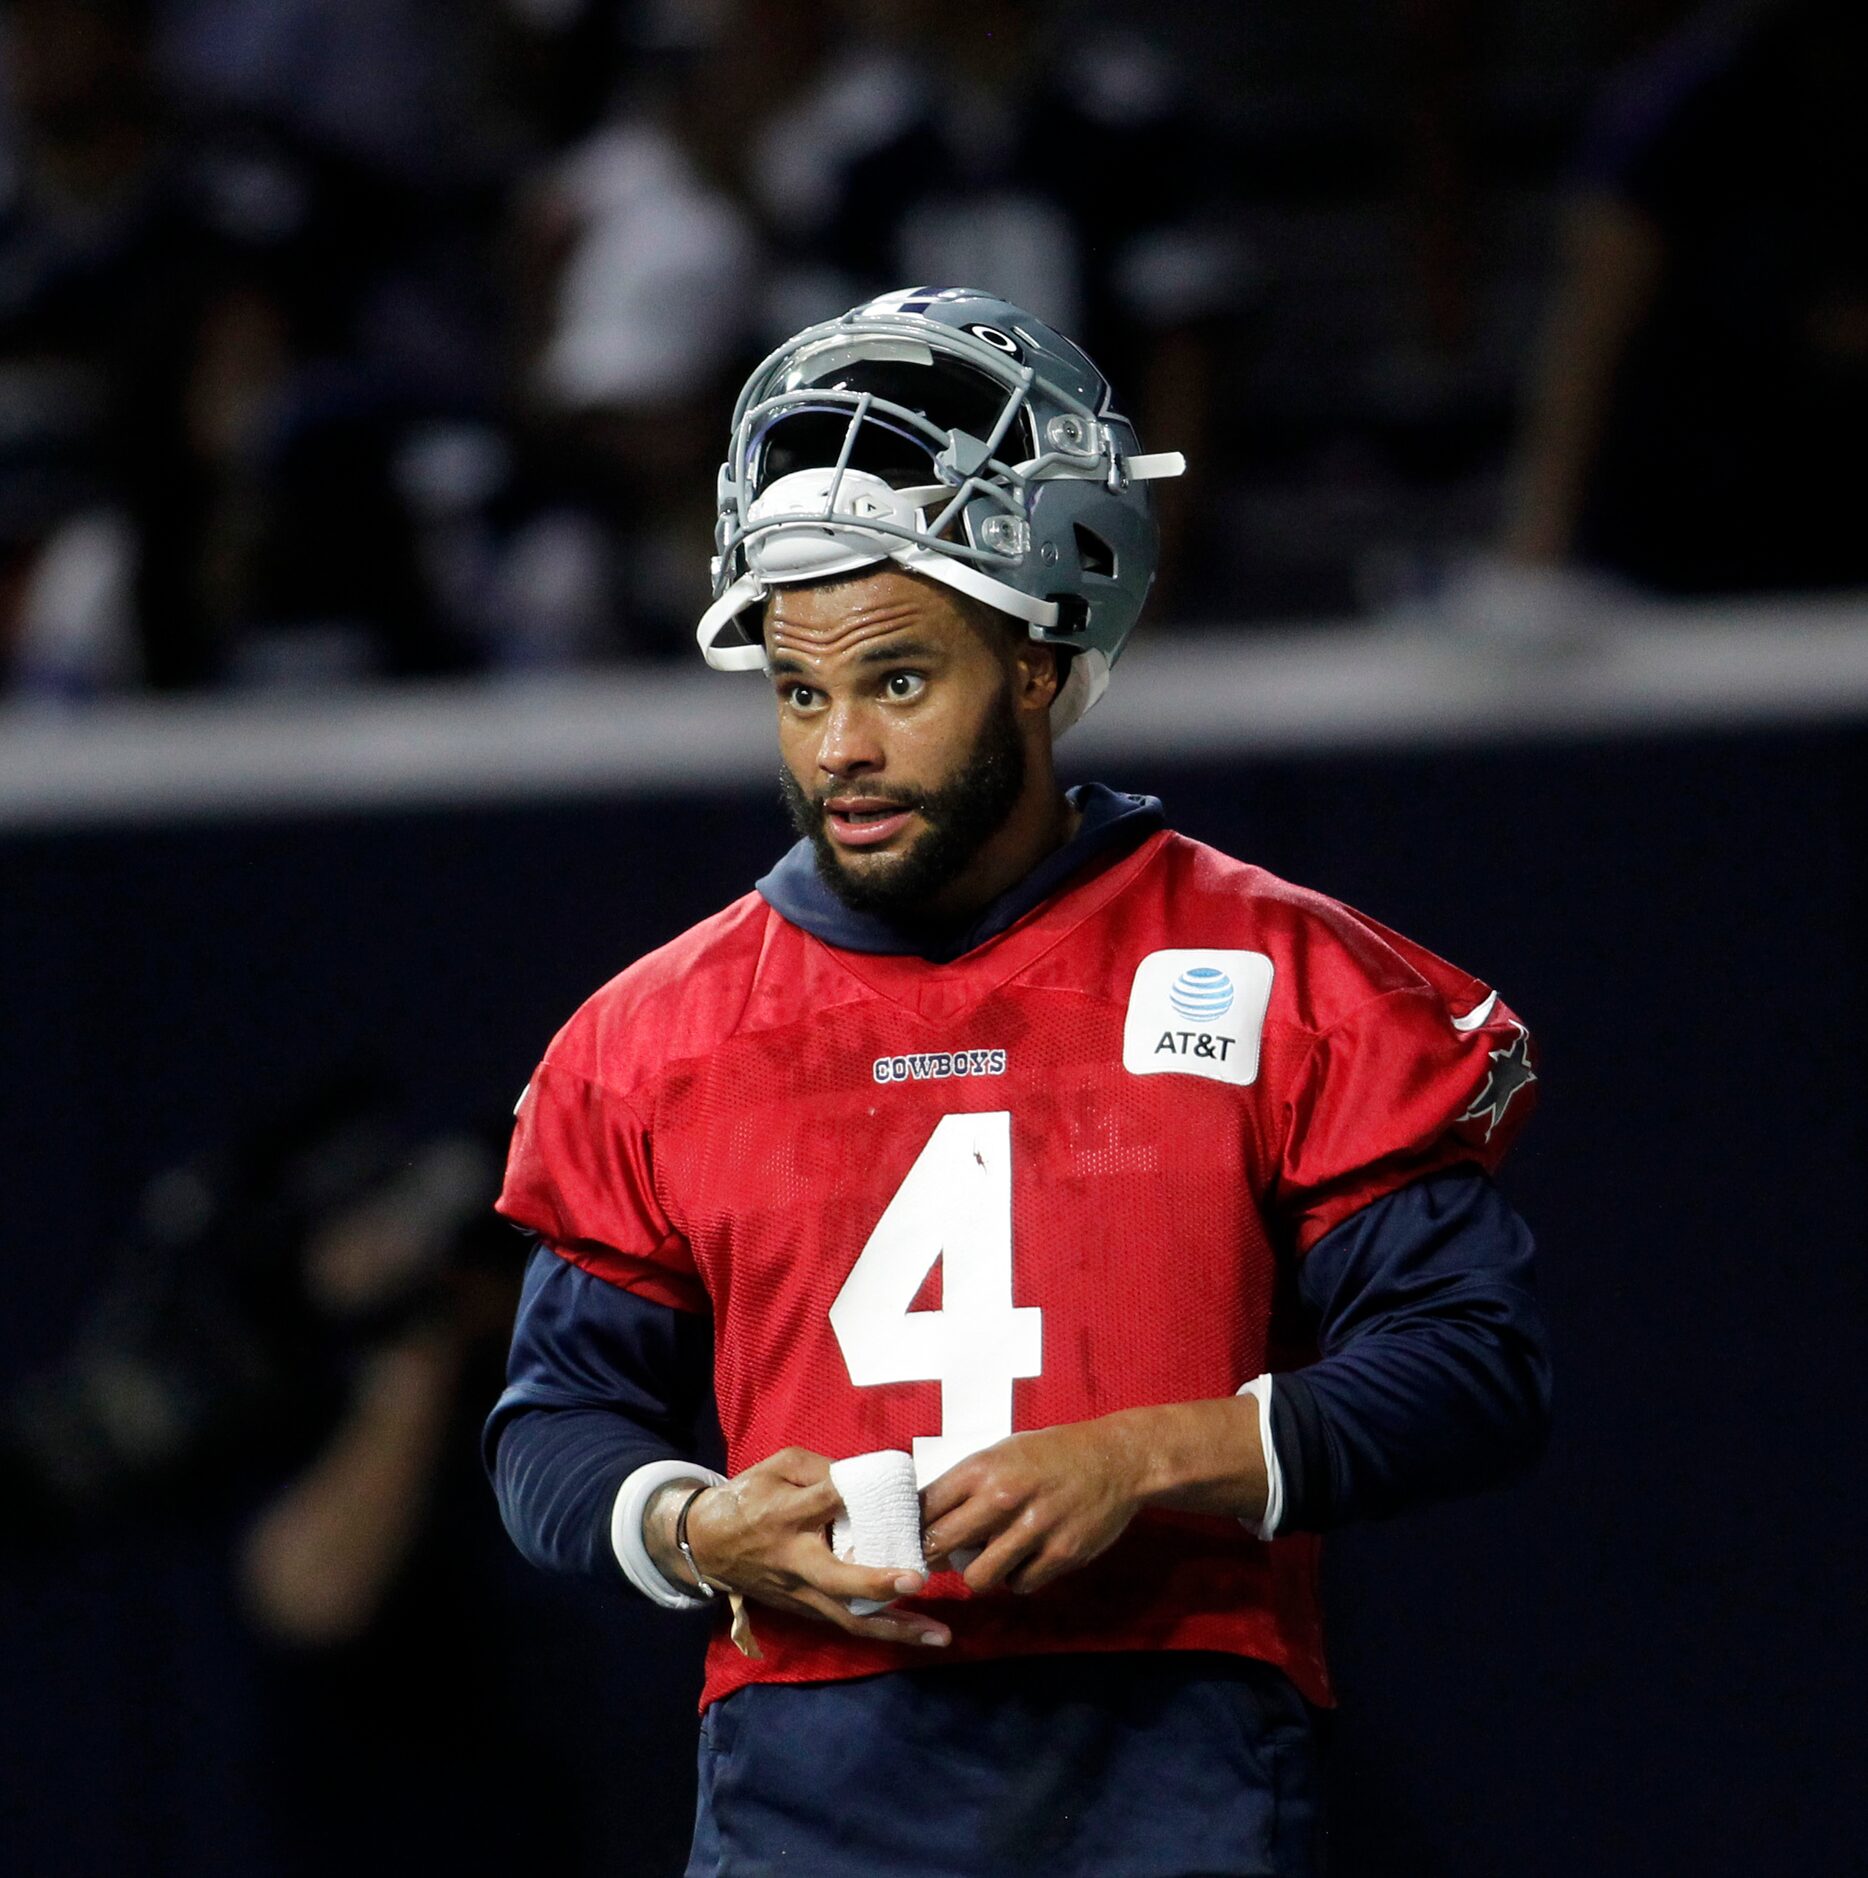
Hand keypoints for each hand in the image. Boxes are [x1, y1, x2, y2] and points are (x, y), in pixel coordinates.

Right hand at [664, 1448, 950, 1647]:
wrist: (707, 1545)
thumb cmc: (748, 1498)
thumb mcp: (777, 1467)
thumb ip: (820, 1468)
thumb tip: (867, 1478)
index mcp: (787, 1515)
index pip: (824, 1503)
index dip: (855, 1496)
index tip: (897, 1487)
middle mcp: (796, 1559)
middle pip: (837, 1579)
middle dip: (876, 1583)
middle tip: (916, 1580)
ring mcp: (801, 1593)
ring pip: (849, 1618)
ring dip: (895, 1629)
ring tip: (938, 1635)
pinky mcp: (805, 1610)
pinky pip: (846, 1623)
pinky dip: (881, 1629)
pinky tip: (916, 1634)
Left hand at [920, 1420, 1148, 1596]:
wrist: (1116, 1459)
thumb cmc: (1052, 1454)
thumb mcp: (1002, 1453)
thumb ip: (966, 1486)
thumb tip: (926, 1520)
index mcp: (982, 1468)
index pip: (924, 1508)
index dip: (913, 1528)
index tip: (914, 1538)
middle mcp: (1002, 1498)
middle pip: (940, 1545)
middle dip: (937, 1556)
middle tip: (947, 1556)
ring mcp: (1032, 1529)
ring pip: (977, 1577)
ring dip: (981, 1572)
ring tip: (994, 1556)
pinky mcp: (1060, 1554)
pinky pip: (1019, 1585)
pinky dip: (1019, 1577)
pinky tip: (1029, 1556)